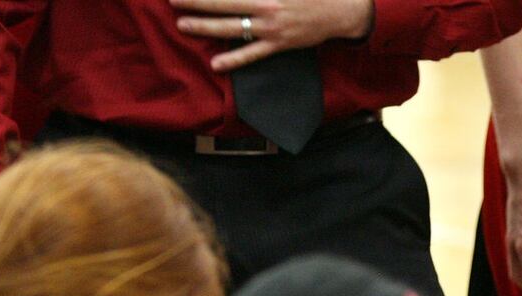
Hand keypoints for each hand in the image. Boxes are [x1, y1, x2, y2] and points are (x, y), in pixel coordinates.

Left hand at [172, 0, 374, 72]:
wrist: (339, 9)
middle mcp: (265, 6)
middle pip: (222, 2)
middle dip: (195, 1)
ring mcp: (271, 27)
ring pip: (231, 27)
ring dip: (204, 26)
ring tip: (182, 24)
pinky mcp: (278, 44)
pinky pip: (252, 54)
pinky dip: (234, 59)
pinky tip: (216, 64)